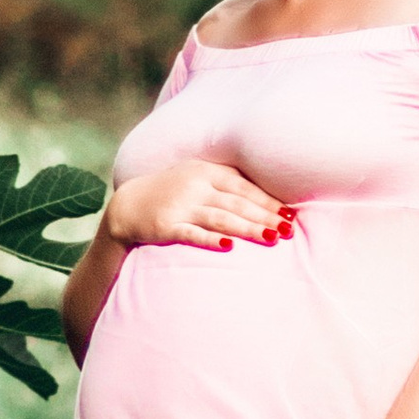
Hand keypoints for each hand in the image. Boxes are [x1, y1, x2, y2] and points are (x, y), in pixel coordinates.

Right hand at [106, 159, 296, 254]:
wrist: (128, 206)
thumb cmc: (173, 192)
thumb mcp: (198, 177)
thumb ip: (227, 182)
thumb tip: (268, 198)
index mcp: (207, 172)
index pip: (244, 187)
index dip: (268, 201)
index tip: (290, 215)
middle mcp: (195, 186)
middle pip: (237, 203)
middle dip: (265, 217)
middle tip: (288, 230)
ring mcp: (180, 206)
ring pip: (220, 218)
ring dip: (248, 229)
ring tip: (271, 238)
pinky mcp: (166, 226)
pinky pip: (191, 233)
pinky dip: (210, 239)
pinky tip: (228, 246)